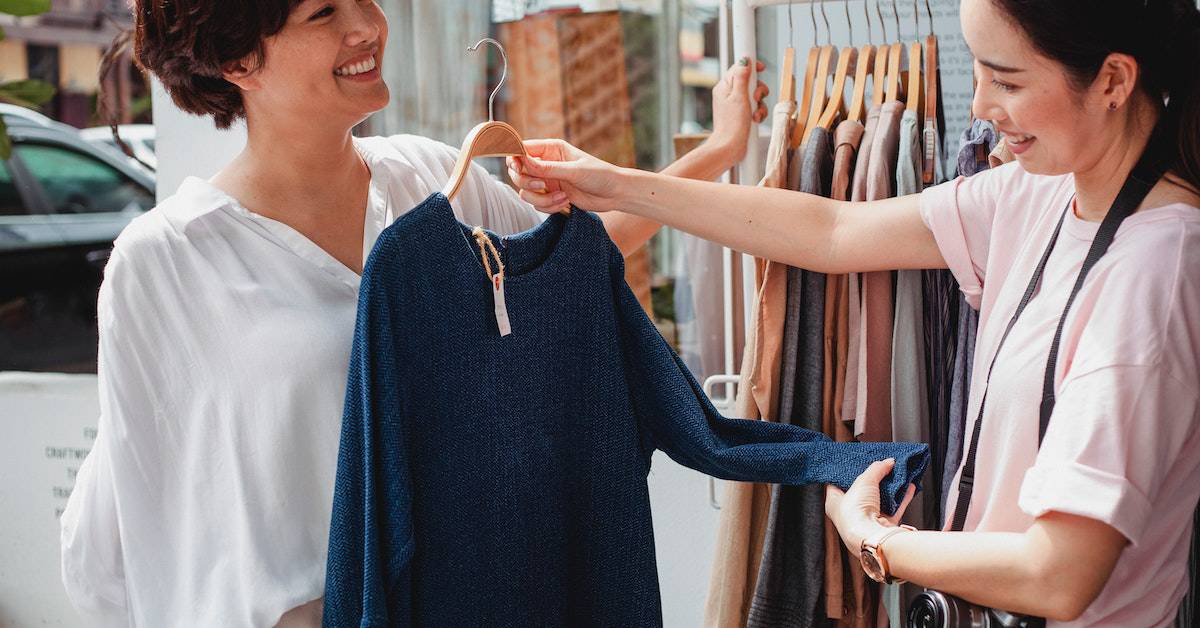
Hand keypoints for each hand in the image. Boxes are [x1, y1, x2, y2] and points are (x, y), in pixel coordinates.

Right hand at [506, 139, 625, 213]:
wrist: (615, 194)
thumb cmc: (600, 175)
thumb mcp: (574, 171)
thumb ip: (547, 168)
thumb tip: (523, 161)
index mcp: (551, 149)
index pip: (522, 149)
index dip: (514, 157)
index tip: (517, 167)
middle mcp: (546, 163)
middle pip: (518, 172)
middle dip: (527, 182)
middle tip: (542, 185)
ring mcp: (547, 181)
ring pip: (525, 191)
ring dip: (541, 199)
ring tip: (562, 198)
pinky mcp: (551, 196)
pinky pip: (536, 204)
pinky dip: (548, 207)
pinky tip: (566, 203)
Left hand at [709, 58, 770, 164]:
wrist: (730, 148)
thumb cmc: (732, 124)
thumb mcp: (739, 97)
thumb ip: (742, 77)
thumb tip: (744, 60)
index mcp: (724, 87)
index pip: (739, 68)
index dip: (751, 67)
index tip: (760, 68)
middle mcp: (729, 95)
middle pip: (750, 82)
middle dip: (758, 90)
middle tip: (756, 98)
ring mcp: (736, 105)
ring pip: (755, 96)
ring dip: (760, 104)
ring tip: (755, 113)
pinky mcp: (742, 116)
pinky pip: (755, 108)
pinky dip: (758, 113)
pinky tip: (756, 120)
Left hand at [826, 459, 916, 552]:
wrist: (872, 536)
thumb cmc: (857, 512)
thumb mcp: (864, 481)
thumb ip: (876, 469)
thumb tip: (887, 462)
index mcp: (834, 504)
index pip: (836, 485)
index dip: (844, 474)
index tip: (854, 465)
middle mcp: (850, 514)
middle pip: (862, 493)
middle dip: (872, 481)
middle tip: (880, 468)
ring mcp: (867, 520)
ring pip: (880, 501)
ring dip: (889, 488)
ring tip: (896, 474)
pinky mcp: (884, 526)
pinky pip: (895, 509)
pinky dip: (902, 498)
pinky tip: (909, 487)